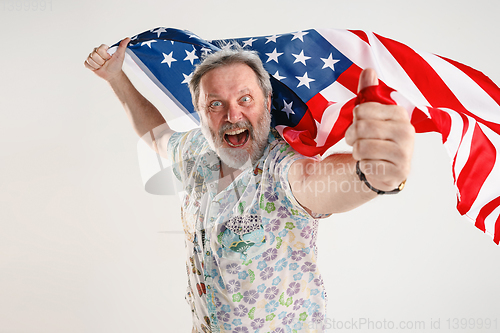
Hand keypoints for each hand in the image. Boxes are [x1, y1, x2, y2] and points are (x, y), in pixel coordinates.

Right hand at [84, 37, 129, 81]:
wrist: (112, 74)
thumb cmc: (116, 64)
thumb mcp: (120, 55)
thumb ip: (122, 46)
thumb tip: (128, 38)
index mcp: (103, 48)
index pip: (99, 49)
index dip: (105, 55)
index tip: (109, 57)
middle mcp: (96, 51)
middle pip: (94, 55)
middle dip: (101, 61)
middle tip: (106, 62)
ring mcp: (91, 57)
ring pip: (90, 60)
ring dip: (97, 65)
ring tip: (102, 66)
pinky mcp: (88, 63)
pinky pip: (87, 64)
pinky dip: (93, 68)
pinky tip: (98, 68)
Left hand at [345, 68, 414, 190]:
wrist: (383, 169)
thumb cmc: (374, 138)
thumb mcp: (370, 114)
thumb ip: (368, 93)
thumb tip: (368, 70)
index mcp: (400, 114)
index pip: (363, 109)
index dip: (354, 118)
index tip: (358, 124)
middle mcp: (407, 132)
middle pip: (362, 128)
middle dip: (351, 136)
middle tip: (355, 141)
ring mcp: (405, 153)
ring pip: (362, 148)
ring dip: (356, 152)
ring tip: (364, 153)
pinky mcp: (399, 172)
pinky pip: (367, 166)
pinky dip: (363, 166)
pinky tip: (371, 165)